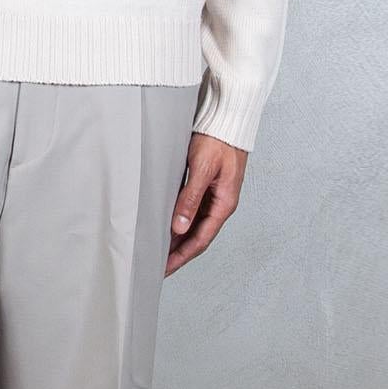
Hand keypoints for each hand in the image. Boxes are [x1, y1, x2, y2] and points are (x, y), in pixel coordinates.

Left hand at [165, 132, 247, 274]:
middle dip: (179, 253)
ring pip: (195, 226)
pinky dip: (180, 223)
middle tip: (158, 267)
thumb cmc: (218, 140)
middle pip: (198, 237)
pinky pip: (193, 212)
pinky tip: (167, 227)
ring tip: (159, 251)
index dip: (182, 256)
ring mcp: (216, 196)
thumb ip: (191, 198)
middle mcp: (221, 204)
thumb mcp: (202, 169)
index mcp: (224, 204)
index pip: (200, 240)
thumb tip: (179, 227)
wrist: (229, 120)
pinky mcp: (208, 187)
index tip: (165, 269)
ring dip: (178, 240)